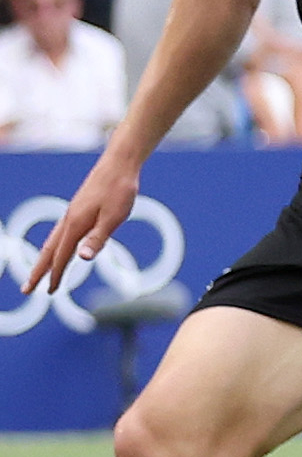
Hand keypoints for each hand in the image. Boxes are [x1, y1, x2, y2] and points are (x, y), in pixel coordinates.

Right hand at [19, 149, 141, 294]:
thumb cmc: (120, 190)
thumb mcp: (113, 218)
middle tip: (27, 290)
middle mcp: (68, 220)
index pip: (62, 256)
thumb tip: (81, 259)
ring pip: (53, 241)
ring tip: (39, 274)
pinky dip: (54, 246)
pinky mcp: (77, 209)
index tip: (49, 292)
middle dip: (38, 272)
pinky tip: (60, 249)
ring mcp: (71, 214)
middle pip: (49, 251)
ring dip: (45, 259)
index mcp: (75, 225)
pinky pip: (60, 233)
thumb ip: (98, 238)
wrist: (119, 164)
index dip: (56, 275)